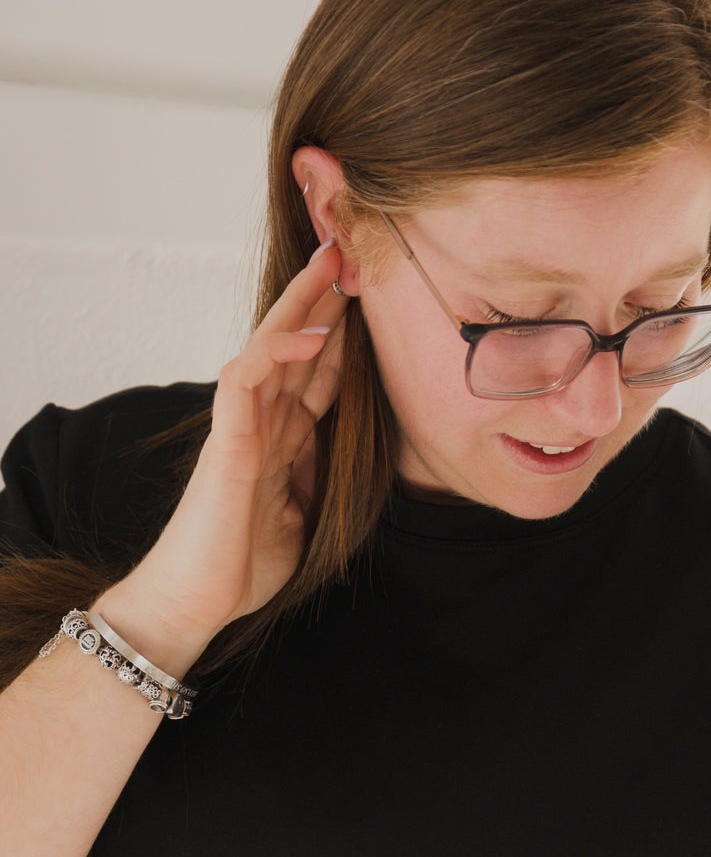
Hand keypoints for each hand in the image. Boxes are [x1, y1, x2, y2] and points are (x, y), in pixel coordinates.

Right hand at [125, 239, 349, 644]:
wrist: (198, 602)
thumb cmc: (241, 565)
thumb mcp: (299, 514)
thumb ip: (311, 475)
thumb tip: (333, 451)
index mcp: (278, 441)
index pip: (312, 377)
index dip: (338, 341)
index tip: (367, 307)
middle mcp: (259, 424)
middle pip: (292, 347)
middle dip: (320, 301)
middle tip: (349, 253)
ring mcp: (241, 428)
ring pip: (268, 348)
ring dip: (299, 306)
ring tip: (330, 266)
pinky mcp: (227, 442)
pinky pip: (246, 381)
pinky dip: (276, 353)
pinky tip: (308, 334)